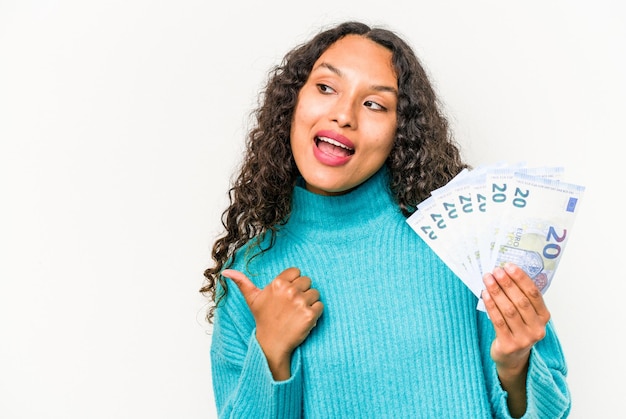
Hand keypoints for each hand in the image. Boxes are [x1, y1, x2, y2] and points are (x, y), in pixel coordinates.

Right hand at [222, 267, 323, 379]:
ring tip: (298, 313)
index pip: (296, 271)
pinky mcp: (310, 315)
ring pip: (315, 293)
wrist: (271, 344)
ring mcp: (300, 302)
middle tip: (292, 306)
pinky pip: (320, 306)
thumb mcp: (252, 300)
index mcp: (277, 283)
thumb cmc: (263, 320)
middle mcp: (289, 290)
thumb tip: (226, 271)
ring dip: (310, 303)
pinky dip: (316, 313)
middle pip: (307, 281)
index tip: (287, 294)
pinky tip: (305, 319)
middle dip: (303, 292)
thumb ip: (242, 283)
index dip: (294, 282)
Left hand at [481, 262, 550, 415]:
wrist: (512, 357)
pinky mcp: (509, 344)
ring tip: (488, 279)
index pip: (534, 294)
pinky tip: (485, 294)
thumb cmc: (517, 329)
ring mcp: (524, 338)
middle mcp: (537, 328)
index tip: (509, 266)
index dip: (521, 278)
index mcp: (543, 317)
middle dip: (507, 284)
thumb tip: (506, 272)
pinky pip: (498, 321)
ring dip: (497, 292)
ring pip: (509, 310)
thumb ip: (520, 297)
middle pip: (521, 301)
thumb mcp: (525, 315)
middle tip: (496, 271)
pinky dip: (491, 305)